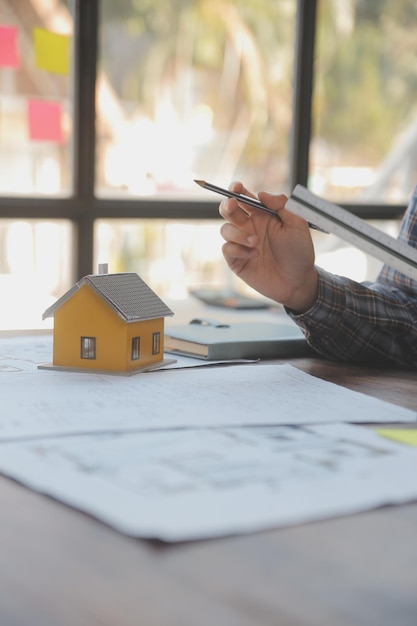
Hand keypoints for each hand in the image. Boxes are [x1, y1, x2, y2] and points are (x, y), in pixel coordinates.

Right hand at [219, 181, 318, 312]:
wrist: (298, 281)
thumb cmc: (299, 252)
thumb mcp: (297, 225)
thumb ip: (283, 205)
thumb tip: (261, 194)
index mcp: (262, 215)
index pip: (244, 197)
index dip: (236, 189)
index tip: (236, 188)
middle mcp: (249, 227)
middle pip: (228, 210)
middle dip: (227, 205)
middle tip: (233, 206)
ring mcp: (241, 244)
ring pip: (225, 229)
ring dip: (238, 233)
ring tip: (256, 242)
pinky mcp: (237, 261)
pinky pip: (227, 249)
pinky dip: (239, 249)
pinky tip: (255, 255)